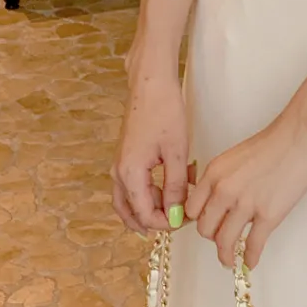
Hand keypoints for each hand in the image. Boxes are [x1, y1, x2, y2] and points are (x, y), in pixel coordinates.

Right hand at [113, 64, 191, 235]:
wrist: (150, 83)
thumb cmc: (163, 110)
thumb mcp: (176, 152)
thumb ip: (176, 187)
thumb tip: (176, 214)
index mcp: (130, 173)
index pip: (144, 215)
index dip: (166, 224)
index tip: (186, 219)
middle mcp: (119, 172)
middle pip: (130, 213)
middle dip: (155, 221)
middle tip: (179, 221)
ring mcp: (120, 165)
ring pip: (131, 201)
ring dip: (154, 207)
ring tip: (179, 202)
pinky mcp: (126, 157)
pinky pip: (135, 186)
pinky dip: (153, 192)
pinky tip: (176, 184)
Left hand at [192, 93, 306, 272]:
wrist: (300, 135)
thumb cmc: (273, 142)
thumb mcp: (235, 157)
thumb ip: (223, 178)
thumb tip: (220, 201)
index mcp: (214, 173)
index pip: (192, 208)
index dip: (197, 220)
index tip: (204, 226)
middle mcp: (224, 190)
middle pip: (205, 228)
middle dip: (212, 237)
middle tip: (220, 240)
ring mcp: (245, 204)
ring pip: (224, 241)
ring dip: (225, 255)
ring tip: (229, 259)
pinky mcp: (268, 215)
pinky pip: (252, 245)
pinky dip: (250, 258)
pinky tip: (250, 262)